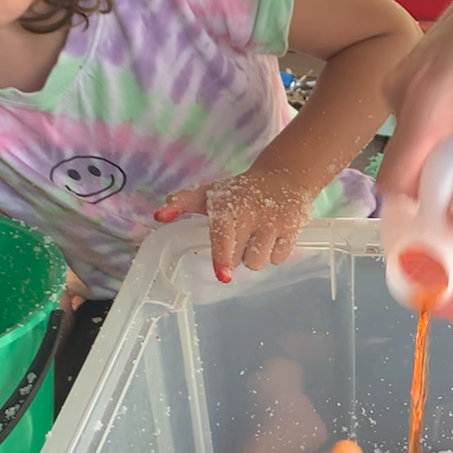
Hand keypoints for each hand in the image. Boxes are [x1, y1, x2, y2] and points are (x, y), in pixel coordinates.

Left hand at [154, 168, 313, 282]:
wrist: (285, 176)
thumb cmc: (241, 191)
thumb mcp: (209, 193)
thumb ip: (182, 203)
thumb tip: (159, 215)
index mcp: (229, 207)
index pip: (224, 237)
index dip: (222, 257)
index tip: (224, 276)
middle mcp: (253, 214)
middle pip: (240, 258)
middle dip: (236, 255)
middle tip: (240, 237)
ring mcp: (275, 222)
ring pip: (259, 261)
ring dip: (255, 257)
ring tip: (256, 238)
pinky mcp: (294, 228)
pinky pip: (279, 258)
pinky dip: (274, 254)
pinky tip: (273, 237)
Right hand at [378, 0, 452, 232]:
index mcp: (426, 106)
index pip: (394, 182)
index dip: (416, 209)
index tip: (446, 223)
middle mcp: (400, 90)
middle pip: (405, 161)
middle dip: (440, 174)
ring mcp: (401, 74)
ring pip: (412, 138)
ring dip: (445, 145)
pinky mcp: (409, 66)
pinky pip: (416, 114)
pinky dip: (443, 121)